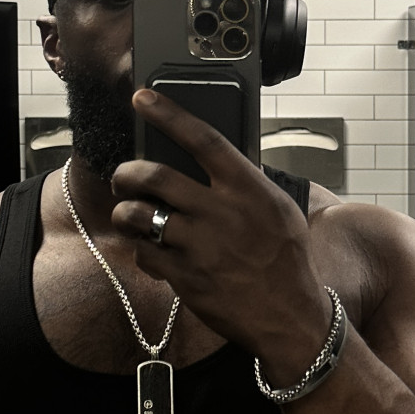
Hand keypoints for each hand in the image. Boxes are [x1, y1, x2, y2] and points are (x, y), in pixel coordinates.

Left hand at [110, 87, 332, 385]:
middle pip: (155, 176)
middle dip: (127, 173)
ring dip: (126, 212)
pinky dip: (142, 249)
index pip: (203, 138)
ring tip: (129, 214)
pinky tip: (152, 251)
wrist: (290, 316)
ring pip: (139, 215)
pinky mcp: (185, 276)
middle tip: (124, 177)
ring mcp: (200, 245)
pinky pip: (145, 253)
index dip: (168, 113)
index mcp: (248, 188)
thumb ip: (247, 183)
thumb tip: (213, 160)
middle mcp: (221, 212)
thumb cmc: (286, 259)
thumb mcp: (279, 210)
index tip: (142, 97)